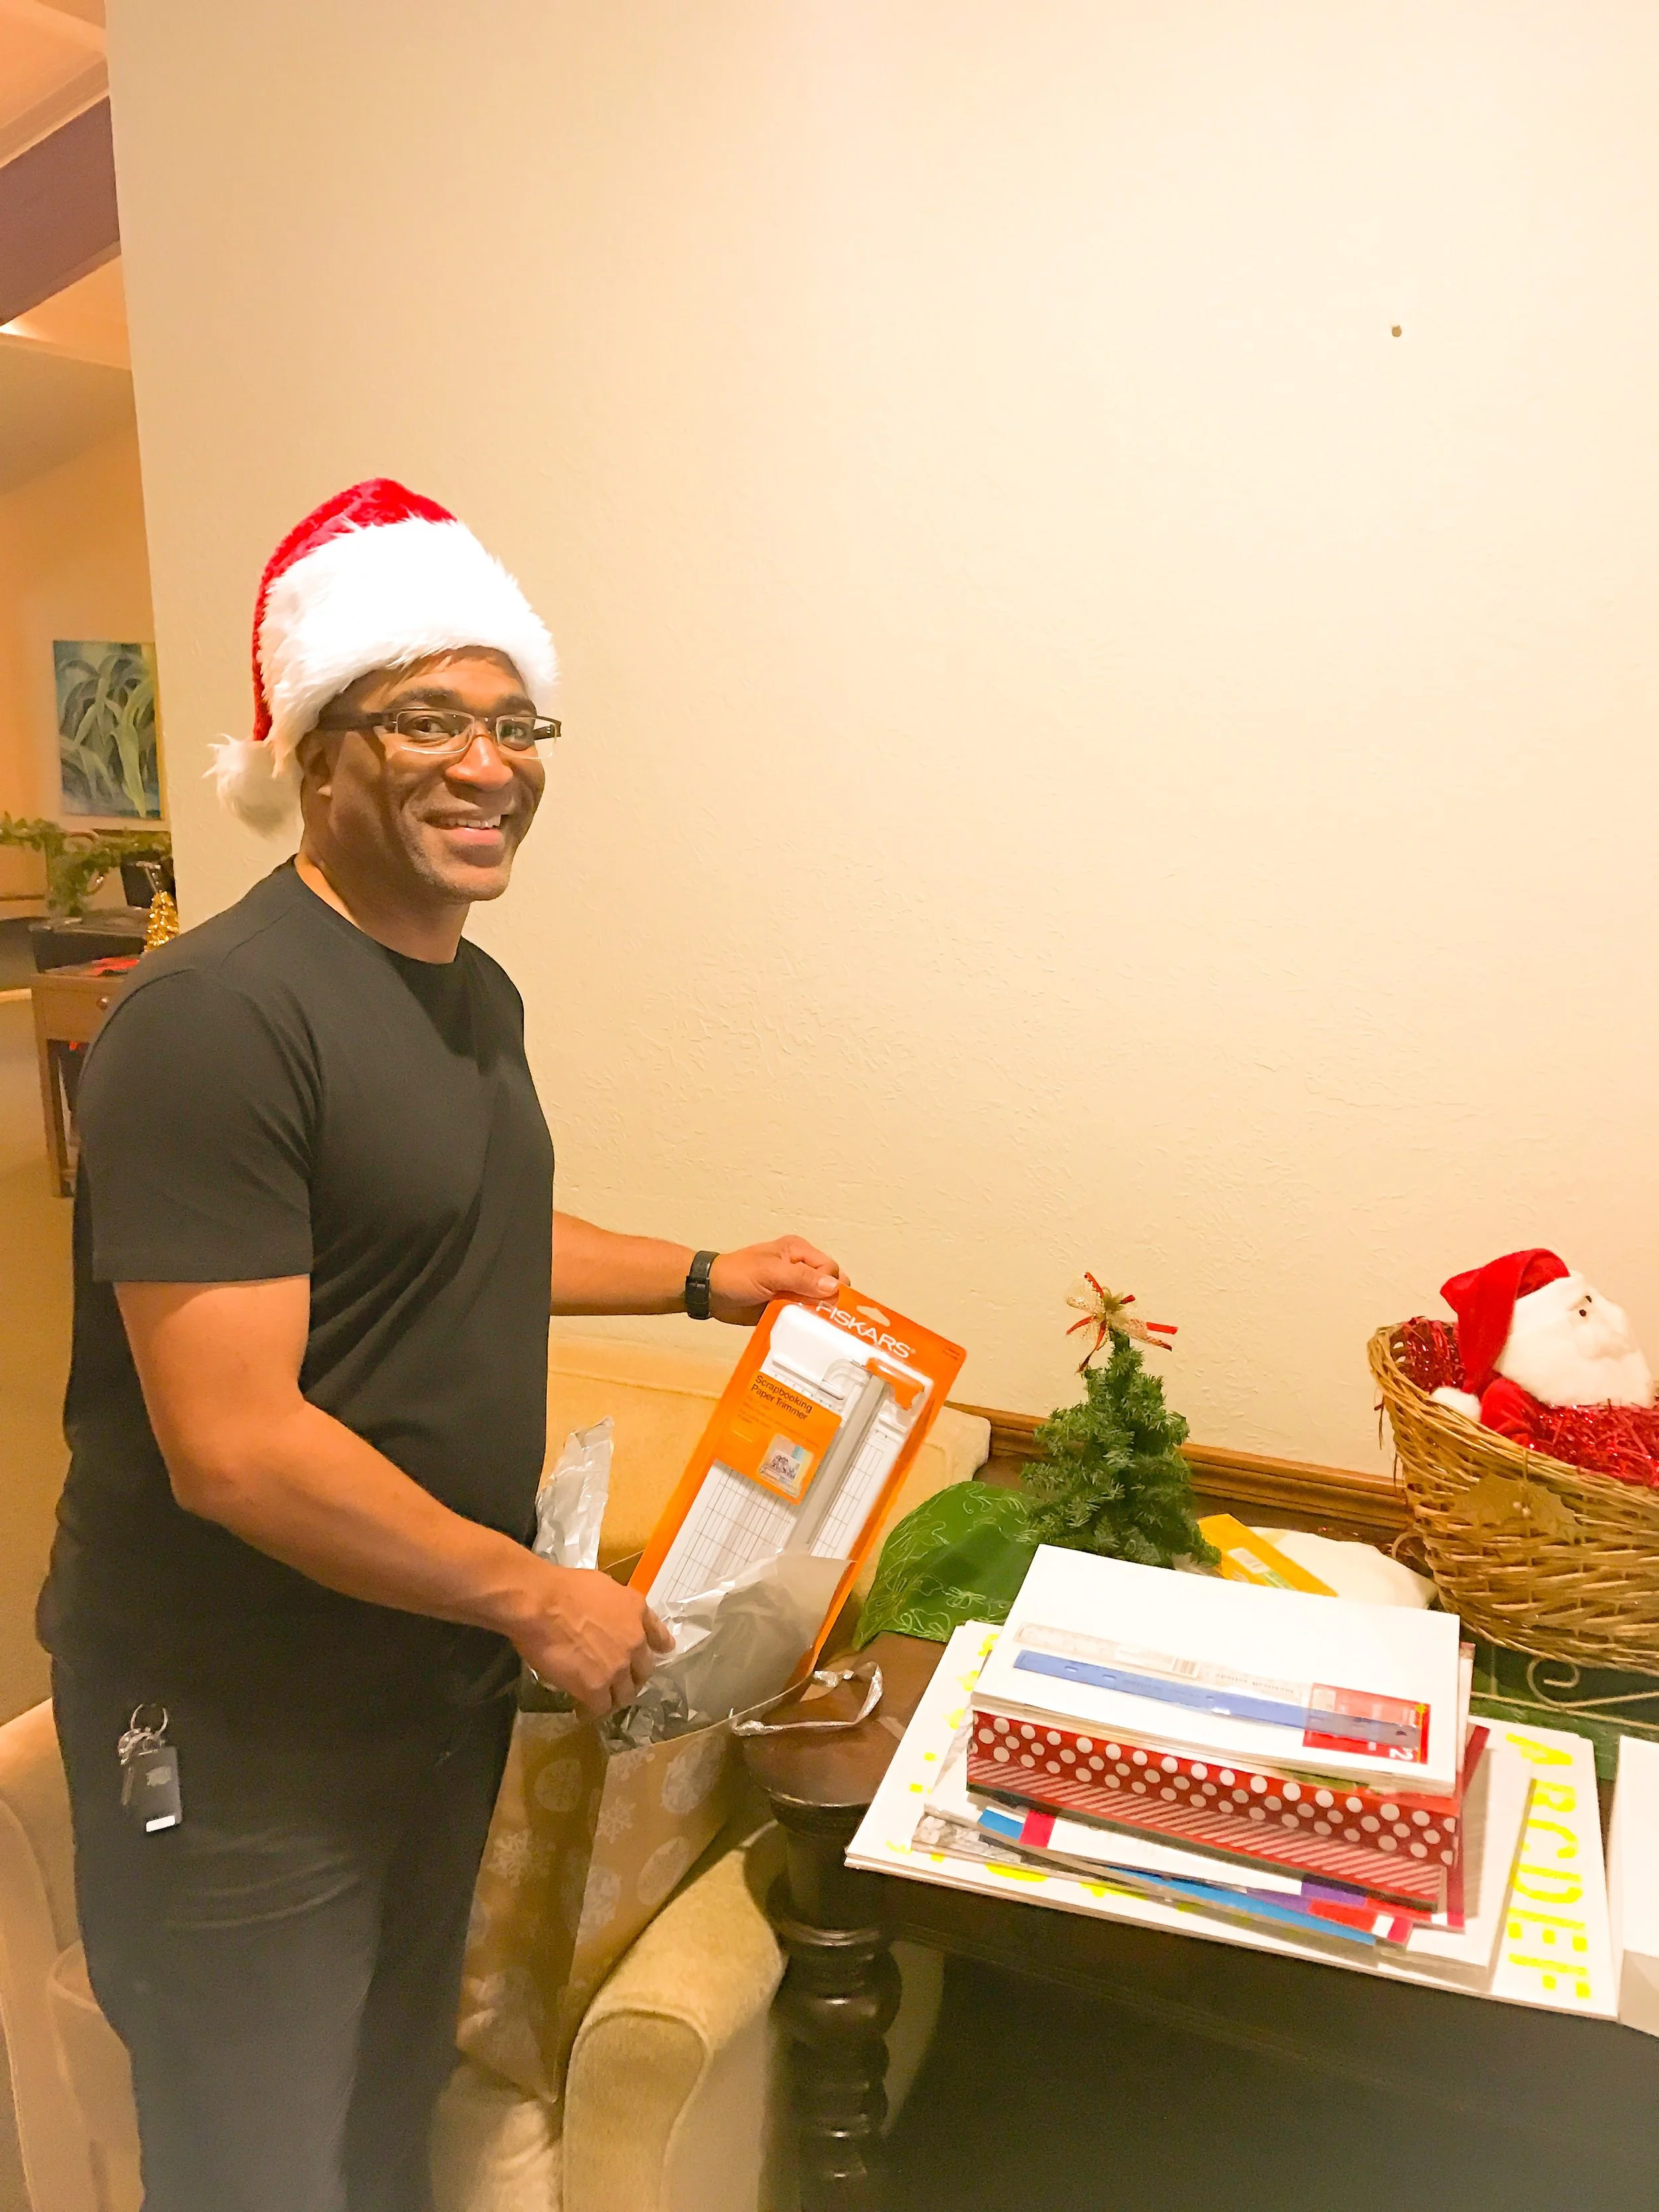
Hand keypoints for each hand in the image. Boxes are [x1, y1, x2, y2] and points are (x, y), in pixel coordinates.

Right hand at [508, 1562, 673, 1715]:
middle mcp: (634, 1642)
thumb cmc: (563, 1588)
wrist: (541, 1604)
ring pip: (625, 1694)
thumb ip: (616, 1606)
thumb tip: (610, 1619)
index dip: (658, 1647)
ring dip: (615, 1697)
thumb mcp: (602, 1586)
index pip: (659, 1637)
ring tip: (602, 1699)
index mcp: (636, 1612)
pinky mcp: (596, 1687)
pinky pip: (602, 1707)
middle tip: (618, 1680)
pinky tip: (585, 1709)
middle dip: (633, 1677)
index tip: (659, 1652)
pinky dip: (594, 1710)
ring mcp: (617, 1667)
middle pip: (644, 1672)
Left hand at [708, 1236, 843, 1325]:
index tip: (824, 1305)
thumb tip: (834, 1287)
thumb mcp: (770, 1273)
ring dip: (816, 1316)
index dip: (830, 1287)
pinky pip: (802, 1316)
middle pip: (827, 1287)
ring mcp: (792, 1289)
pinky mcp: (784, 1306)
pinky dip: (804, 1323)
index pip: (830, 1269)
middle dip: (827, 1303)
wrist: (709, 1292)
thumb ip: (801, 1279)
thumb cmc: (737, 1275)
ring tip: (814, 1330)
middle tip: (822, 1321)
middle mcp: (799, 1269)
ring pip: (817, 1304)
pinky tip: (804, 1333)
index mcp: (799, 1252)